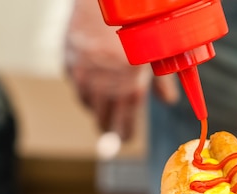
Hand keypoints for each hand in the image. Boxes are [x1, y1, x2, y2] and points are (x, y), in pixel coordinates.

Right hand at [64, 0, 178, 139]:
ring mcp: (82, 78)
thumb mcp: (155, 54)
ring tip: (106, 103)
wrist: (100, 2)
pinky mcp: (68, 66)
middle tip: (114, 129)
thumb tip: (169, 100)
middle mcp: (103, 87)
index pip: (124, 125)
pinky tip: (94, 83)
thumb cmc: (133, 27)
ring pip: (88, 105)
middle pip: (103, 122)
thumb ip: (162, 81)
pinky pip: (76, 88)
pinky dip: (85, 90)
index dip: (125, 134)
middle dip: (110, 127)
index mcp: (129, 88)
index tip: (127, 138)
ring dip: (97, 107)